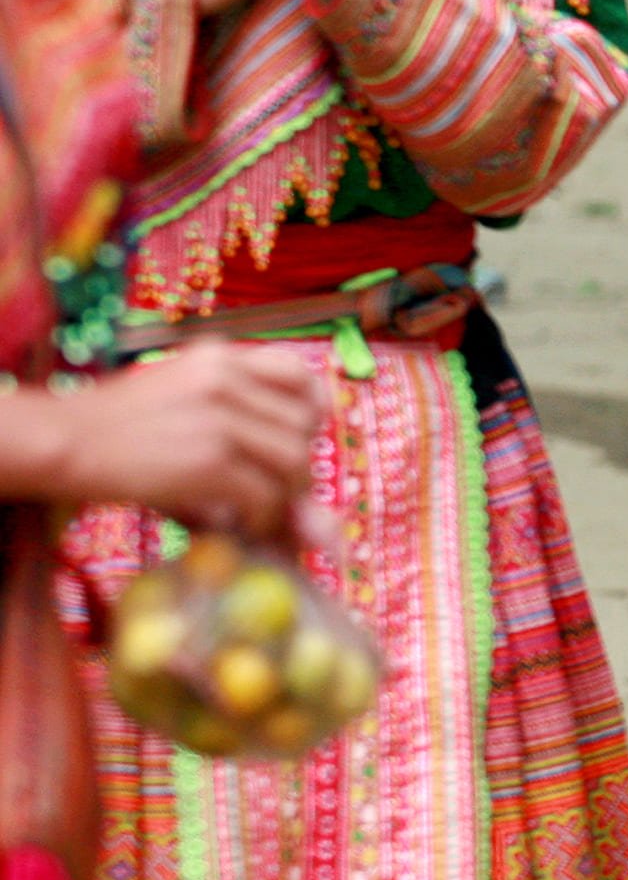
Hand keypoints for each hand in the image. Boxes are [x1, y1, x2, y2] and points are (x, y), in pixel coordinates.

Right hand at [46, 342, 322, 542]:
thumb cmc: (117, 429)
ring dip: (285, 495)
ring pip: (294, 459)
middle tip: (275, 489)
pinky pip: (265, 493)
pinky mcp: (208, 458)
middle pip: (303, 424)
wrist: (63, 442)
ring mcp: (218, 416)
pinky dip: (262, 516)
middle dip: (298, 464)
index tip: (301, 435)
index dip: (312, 408)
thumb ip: (237, 420)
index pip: (298, 370)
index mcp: (218, 356)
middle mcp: (224, 377)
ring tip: (258, 511)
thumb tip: (296, 463)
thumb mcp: (180, 402)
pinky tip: (241, 523)